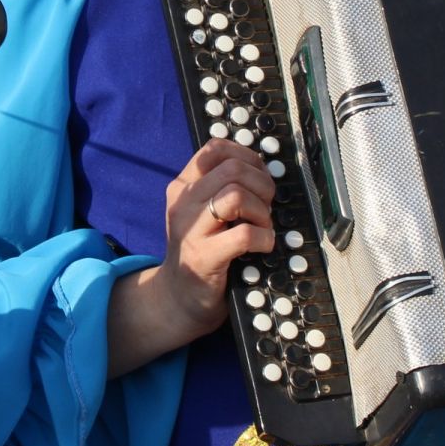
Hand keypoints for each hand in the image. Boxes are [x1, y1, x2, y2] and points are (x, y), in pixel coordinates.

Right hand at [158, 139, 278, 339]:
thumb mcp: (201, 211)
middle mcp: (183, 203)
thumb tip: (261, 167)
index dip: (247, 157)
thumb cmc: (200, 249)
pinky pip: (244, 235)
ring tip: (262, 226)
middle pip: (232, 169)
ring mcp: (191, 230)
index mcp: (183, 186)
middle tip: (265, 205)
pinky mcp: (204, 257)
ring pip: (236, 196)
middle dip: (261, 184)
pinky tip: (262, 245)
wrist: (178, 296)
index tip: (258, 176)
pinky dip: (263, 238)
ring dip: (262, 211)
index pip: (215, 148)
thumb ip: (221, 187)